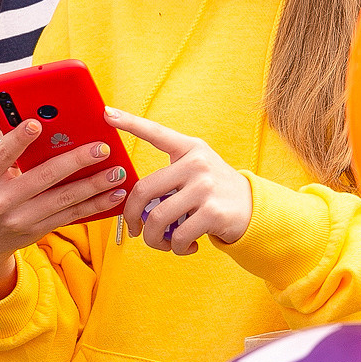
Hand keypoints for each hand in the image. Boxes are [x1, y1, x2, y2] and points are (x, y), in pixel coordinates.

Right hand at [0, 119, 130, 295]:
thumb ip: (8, 155)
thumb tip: (47, 129)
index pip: (1, 155)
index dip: (18, 140)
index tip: (37, 123)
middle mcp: (0, 200)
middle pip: (43, 177)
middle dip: (76, 161)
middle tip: (101, 148)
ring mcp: (20, 219)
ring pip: (63, 198)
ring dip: (94, 185)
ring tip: (116, 172)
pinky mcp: (37, 231)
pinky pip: (70, 215)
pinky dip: (94, 205)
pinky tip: (113, 195)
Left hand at [106, 108, 252, 256]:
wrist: (253, 208)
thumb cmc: (213, 192)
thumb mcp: (196, 172)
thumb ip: (168, 181)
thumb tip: (136, 211)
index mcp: (189, 149)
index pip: (156, 133)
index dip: (130, 123)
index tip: (107, 113)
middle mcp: (196, 163)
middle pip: (144, 190)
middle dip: (132, 217)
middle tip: (135, 231)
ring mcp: (205, 187)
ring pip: (158, 219)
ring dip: (155, 239)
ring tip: (164, 243)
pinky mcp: (213, 212)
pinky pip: (178, 236)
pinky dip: (177, 248)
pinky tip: (187, 246)